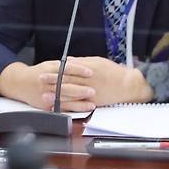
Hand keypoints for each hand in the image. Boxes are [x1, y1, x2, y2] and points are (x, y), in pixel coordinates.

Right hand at [0, 60, 95, 111]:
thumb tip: (81, 63)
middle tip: (93, 89)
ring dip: (79, 101)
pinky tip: (83, 108)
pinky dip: (74, 108)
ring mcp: (47, 94)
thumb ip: (64, 66)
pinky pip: (62, 107)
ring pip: (65, 98)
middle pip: (66, 85)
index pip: (66, 69)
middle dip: (80, 88)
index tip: (90, 71)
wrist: (20, 83)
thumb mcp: (49, 65)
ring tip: (92, 102)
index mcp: (50, 69)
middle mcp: (48, 82)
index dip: (79, 70)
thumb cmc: (37, 73)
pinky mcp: (46, 105)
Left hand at [39, 56, 153, 106]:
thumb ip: (81, 62)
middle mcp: (88, 82)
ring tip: (44, 95)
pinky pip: (77, 105)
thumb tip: (68, 61)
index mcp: (88, 70)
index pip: (68, 71)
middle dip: (52, 82)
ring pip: (70, 94)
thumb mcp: (97, 61)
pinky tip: (58, 107)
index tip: (44, 71)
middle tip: (40, 82)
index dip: (55, 72)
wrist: (128, 85)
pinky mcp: (93, 103)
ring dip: (56, 95)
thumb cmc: (113, 72)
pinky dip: (67, 106)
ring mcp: (90, 93)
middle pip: (67, 82)